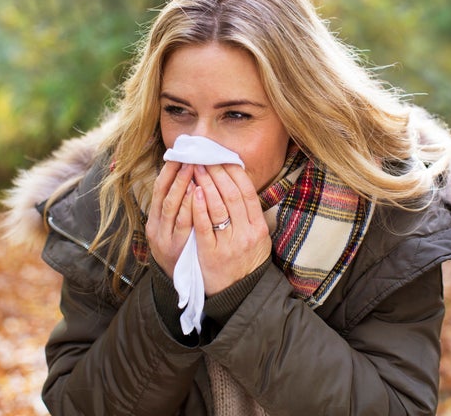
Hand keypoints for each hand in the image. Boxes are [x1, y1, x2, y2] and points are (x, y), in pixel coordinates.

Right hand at [145, 161, 194, 277]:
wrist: (181, 283)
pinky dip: (192, 208)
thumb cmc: (179, 249)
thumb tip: (185, 175)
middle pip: (165, 196)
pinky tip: (199, 195)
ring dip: (184, 187)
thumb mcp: (171, 228)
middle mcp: (157, 229)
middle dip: (178, 175)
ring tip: (195, 170)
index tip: (179, 154)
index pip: (158, 189)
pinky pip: (186, 225)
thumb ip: (176, 206)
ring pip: (174, 209)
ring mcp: (167, 240)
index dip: (168, 171)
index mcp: (154, 220)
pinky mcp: (179, 249)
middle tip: (191, 157)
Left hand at [191, 164, 270, 294]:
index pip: (246, 191)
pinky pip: (205, 226)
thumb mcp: (257, 236)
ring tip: (195, 169)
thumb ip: (250, 212)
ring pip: (219, 206)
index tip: (221, 157)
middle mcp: (247, 233)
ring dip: (206, 184)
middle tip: (204, 157)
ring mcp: (230, 243)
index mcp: (258, 226)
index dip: (233, 171)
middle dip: (217, 172)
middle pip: (232, 194)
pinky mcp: (212, 253)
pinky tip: (192, 192)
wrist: (240, 294)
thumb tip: (237, 181)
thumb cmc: (245, 260)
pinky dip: (198, 206)